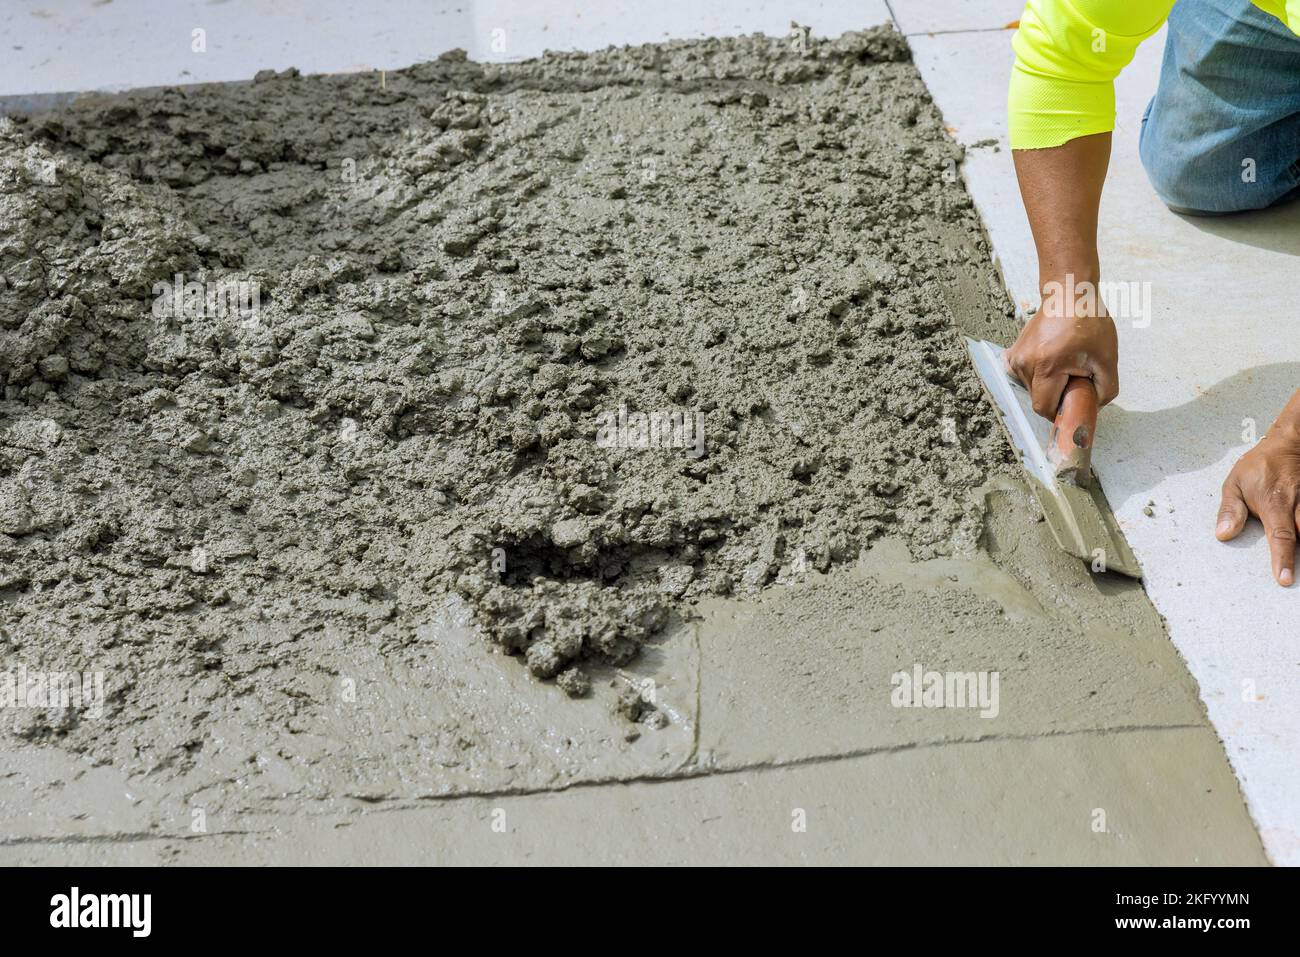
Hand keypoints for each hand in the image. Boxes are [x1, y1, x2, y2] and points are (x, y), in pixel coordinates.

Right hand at [1003, 279, 1118, 419]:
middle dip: (1057, 397)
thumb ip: (1106, 390)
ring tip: (1064, 365)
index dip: (1060, 413)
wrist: (1068, 294)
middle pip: (1037, 399)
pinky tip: (1049, 363)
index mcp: (1047, 367)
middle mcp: (1025, 363)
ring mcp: (1016, 358)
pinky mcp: (1014, 353)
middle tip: (1075, 378)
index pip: (1044, 408)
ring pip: (1030, 388)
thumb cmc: (1089, 322)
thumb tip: (1094, 407)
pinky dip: (1035, 376)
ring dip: (1048, 385)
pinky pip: (1022, 376)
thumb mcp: (1107, 358)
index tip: (1073, 405)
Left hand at [1216, 409, 1299, 586]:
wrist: (1288, 444)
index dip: (1283, 559)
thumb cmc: (1258, 467)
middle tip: (1297, 580)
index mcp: (1274, 504)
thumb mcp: (1235, 484)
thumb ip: (1230, 510)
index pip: (1281, 536)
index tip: (1284, 579)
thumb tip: (1223, 534)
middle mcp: (1298, 505)